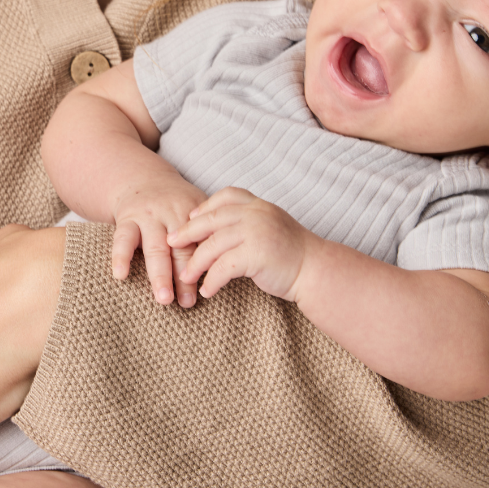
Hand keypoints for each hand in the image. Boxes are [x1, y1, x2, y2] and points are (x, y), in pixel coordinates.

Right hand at [111, 171, 206, 306]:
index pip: (202, 242)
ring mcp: (148, 216)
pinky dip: (121, 256)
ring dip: (160, 274)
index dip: (206, 265)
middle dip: (185, 277)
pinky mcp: (127, 219)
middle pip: (181, 249)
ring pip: (155, 248)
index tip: (211, 288)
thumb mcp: (197, 207)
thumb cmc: (176, 202)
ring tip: (164, 299)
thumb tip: (226, 269)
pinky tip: (121, 275)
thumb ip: (209, 233)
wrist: (143, 178)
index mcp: (193, 212)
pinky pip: (122, 239)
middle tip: (189, 302)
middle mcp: (172, 213)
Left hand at [169, 187, 321, 301]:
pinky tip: (207, 291)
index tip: (190, 218)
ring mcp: (256, 232)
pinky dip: (212, 280)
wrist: (316, 270)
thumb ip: (248, 222)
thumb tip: (218, 229)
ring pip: (213, 245)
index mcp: (259, 205)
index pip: (226, 196)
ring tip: (186, 277)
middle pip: (212, 219)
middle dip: (188, 232)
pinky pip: (224, 267)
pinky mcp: (257, 254)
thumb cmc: (291, 253)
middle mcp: (256, 214)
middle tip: (172, 243)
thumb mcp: (270, 227)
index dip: (205, 207)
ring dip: (196, 263)